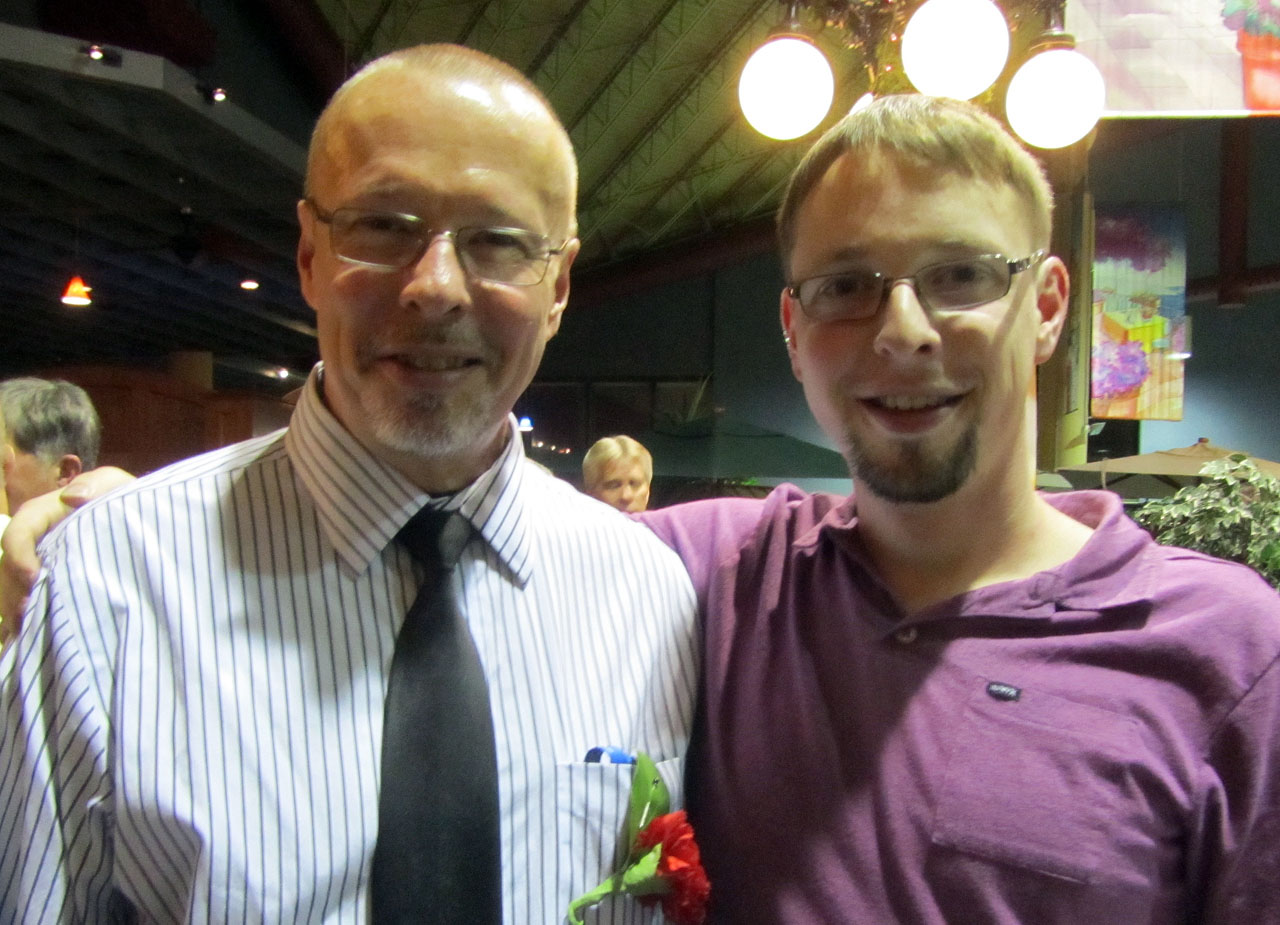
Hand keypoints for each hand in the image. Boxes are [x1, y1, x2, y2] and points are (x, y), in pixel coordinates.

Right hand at [0, 466, 133, 640]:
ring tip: (28, 631)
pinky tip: (28, 637)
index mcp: (48, 514)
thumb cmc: (130, 503)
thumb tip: (71, 497)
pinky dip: (26, 620)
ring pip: (14, 586)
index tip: (32, 576)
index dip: (19, 552)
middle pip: (10, 564)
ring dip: (17, 608)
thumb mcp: (119, 487)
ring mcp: (43, 564)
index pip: (21, 529)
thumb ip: (99, 484)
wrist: (150, 525)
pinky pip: (29, 601)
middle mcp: (39, 540)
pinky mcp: (53, 584)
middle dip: (14, 589)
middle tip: (28, 614)